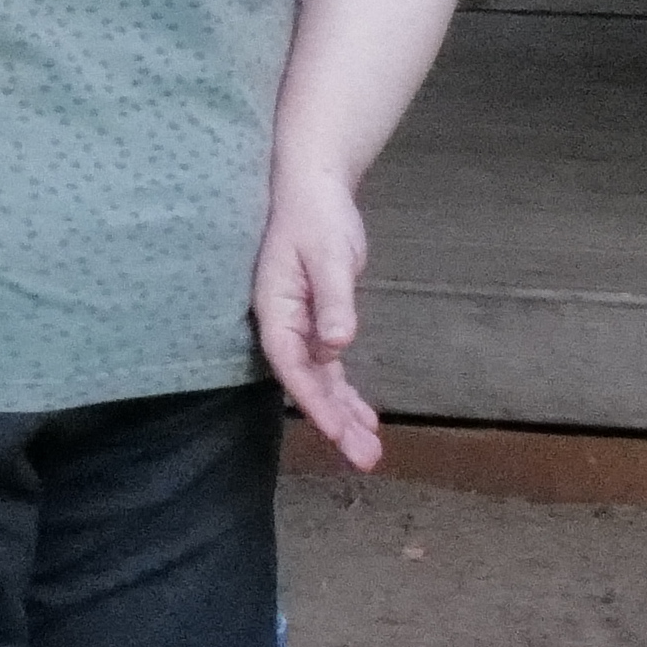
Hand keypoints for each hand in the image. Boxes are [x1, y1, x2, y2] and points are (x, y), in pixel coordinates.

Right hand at [250, 164, 382, 475]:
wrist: (311, 188)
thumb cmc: (314, 216)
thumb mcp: (329, 255)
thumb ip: (333, 301)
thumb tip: (337, 345)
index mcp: (275, 308)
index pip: (292, 364)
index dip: (315, 401)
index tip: (339, 431)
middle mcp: (283, 324)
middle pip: (307, 383)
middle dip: (335, 423)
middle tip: (365, 458)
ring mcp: (299, 326)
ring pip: (321, 381)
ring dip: (343, 416)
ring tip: (370, 452)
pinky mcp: (317, 323)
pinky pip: (330, 368)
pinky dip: (347, 393)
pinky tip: (365, 419)